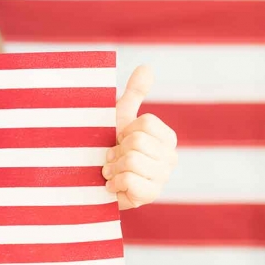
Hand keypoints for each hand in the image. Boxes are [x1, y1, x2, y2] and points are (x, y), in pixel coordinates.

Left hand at [103, 66, 177, 209]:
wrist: (94, 180)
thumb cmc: (108, 145)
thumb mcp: (119, 117)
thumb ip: (134, 94)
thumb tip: (146, 67)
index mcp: (167, 137)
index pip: (144, 123)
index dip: (123, 130)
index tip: (119, 139)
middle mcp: (171, 158)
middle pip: (136, 142)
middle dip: (114, 150)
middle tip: (111, 158)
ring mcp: (163, 179)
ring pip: (131, 161)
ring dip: (112, 167)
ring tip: (111, 172)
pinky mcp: (151, 197)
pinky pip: (130, 181)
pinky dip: (114, 184)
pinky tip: (113, 186)